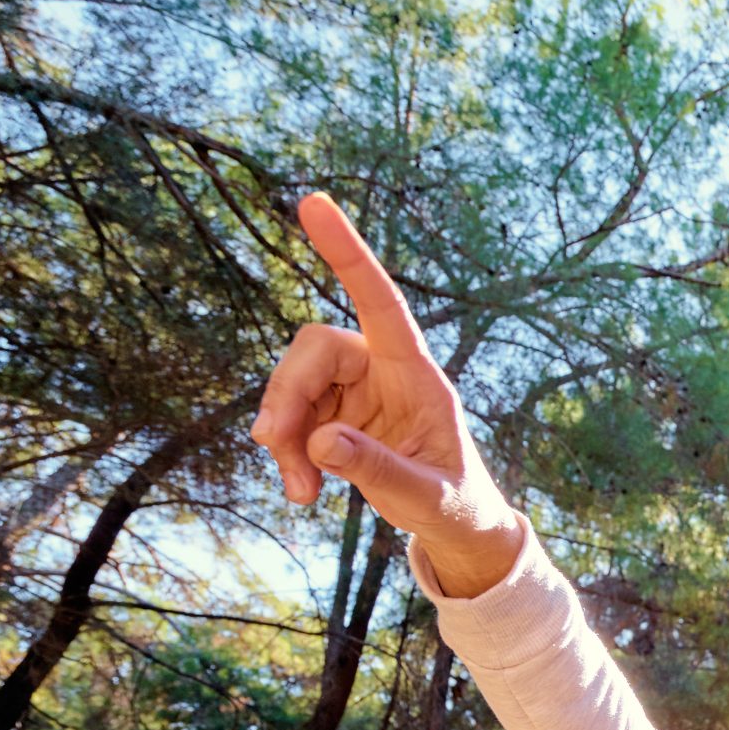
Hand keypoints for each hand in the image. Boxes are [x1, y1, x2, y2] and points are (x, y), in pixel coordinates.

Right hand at [251, 193, 523, 594]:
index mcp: (418, 375)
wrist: (455, 527)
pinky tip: (303, 492)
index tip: (314, 202)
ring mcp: (356, 392)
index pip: (381, 303)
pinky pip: (292, 418)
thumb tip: (322, 442)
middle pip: (314, 349)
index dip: (349, 254)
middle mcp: (383, 371)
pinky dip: (288, 453)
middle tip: (273, 446)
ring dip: (283, 435)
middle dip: (286, 393)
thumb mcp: (428, 497)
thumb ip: (380, 470)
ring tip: (299, 494)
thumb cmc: (455, 505)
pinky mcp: (335, 416)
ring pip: (293, 386)